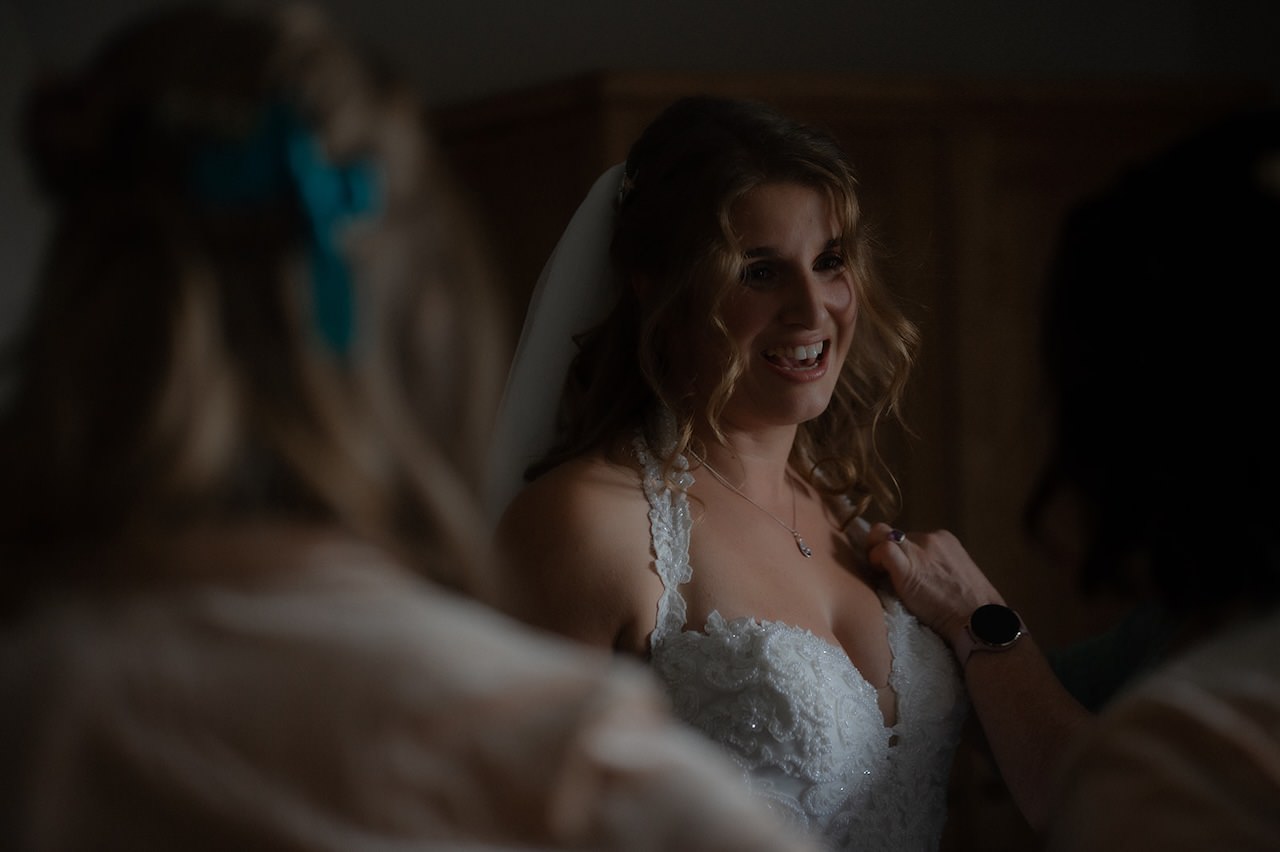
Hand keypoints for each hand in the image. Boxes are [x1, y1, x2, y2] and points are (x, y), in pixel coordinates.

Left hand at [865, 523, 1004, 647]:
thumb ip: (938, 567)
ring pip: (881, 534)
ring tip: (879, 573)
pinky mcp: (908, 566)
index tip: (898, 569)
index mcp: (945, 539)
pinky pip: (882, 549)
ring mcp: (920, 550)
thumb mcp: (957, 576)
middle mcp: (931, 538)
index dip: (899, 551)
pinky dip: (875, 559)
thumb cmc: (972, 609)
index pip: (909, 536)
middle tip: (884, 572)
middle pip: (894, 536)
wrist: (979, 622)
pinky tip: (879, 574)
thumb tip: (922, 575)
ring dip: (874, 551)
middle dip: (887, 551)